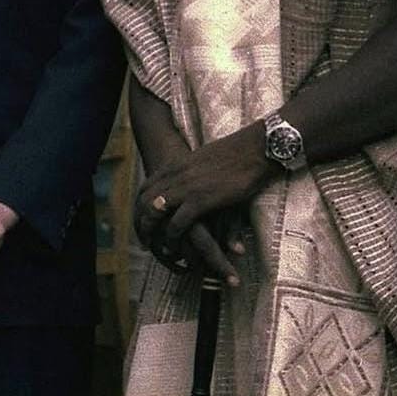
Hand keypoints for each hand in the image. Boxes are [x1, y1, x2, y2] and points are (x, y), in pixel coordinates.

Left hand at [136, 124, 267, 284]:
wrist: (256, 148)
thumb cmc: (238, 154)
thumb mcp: (206, 160)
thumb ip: (193, 172)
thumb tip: (193, 182)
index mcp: (176, 165)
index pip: (145, 187)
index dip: (140, 206)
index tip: (143, 220)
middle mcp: (175, 175)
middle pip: (144, 201)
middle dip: (142, 222)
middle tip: (146, 240)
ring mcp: (186, 187)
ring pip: (155, 213)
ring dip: (153, 233)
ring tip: (156, 247)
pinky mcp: (200, 200)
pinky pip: (176, 223)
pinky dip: (173, 238)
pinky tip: (176, 247)